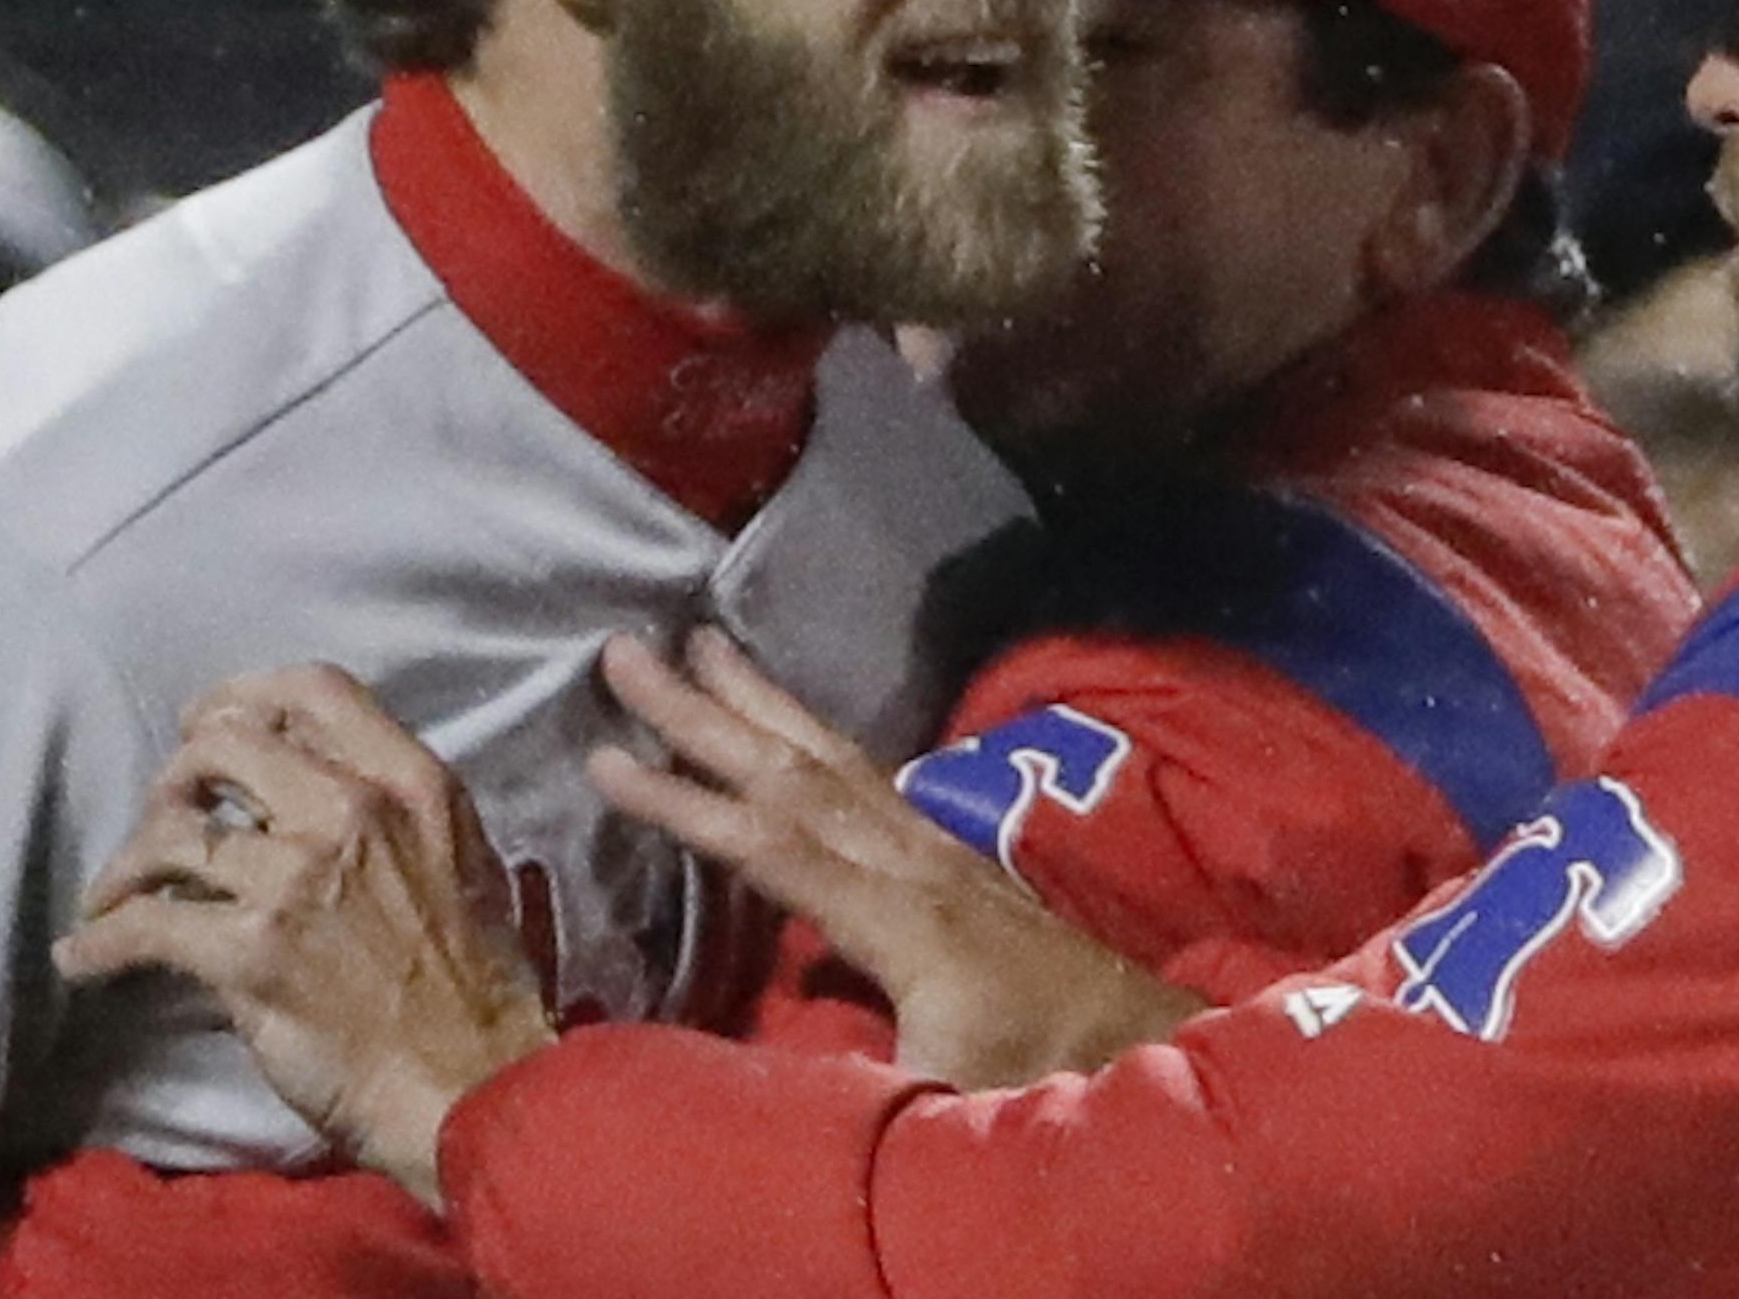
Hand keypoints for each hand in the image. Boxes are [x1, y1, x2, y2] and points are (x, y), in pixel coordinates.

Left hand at [54, 665, 554, 1207]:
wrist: (470, 1079)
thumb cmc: (476, 976)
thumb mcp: (463, 854)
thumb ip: (395, 807)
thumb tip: (316, 787)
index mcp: (410, 781)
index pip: (314, 689)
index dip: (244, 695)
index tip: (209, 721)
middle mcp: (350, 810)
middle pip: (224, 745)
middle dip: (177, 775)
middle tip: (164, 812)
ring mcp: (296, 878)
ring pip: (172, 833)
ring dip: (126, 864)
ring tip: (112, 893)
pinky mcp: (249, 952)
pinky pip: (145, 924)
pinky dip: (100, 941)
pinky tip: (83, 956)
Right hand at [591, 629, 1201, 1087]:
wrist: (1135, 1043)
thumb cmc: (1036, 1077)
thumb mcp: (944, 1100)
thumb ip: (856, 1076)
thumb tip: (758, 1081)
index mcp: (899, 916)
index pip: (772, 847)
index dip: (685, 805)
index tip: (603, 756)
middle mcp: (910, 857)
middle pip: (790, 771)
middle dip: (702, 711)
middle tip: (626, 650)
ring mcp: (930, 844)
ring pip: (828, 754)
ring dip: (756, 697)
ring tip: (699, 638)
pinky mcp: (942, 849)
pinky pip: (860, 770)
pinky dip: (806, 729)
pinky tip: (781, 714)